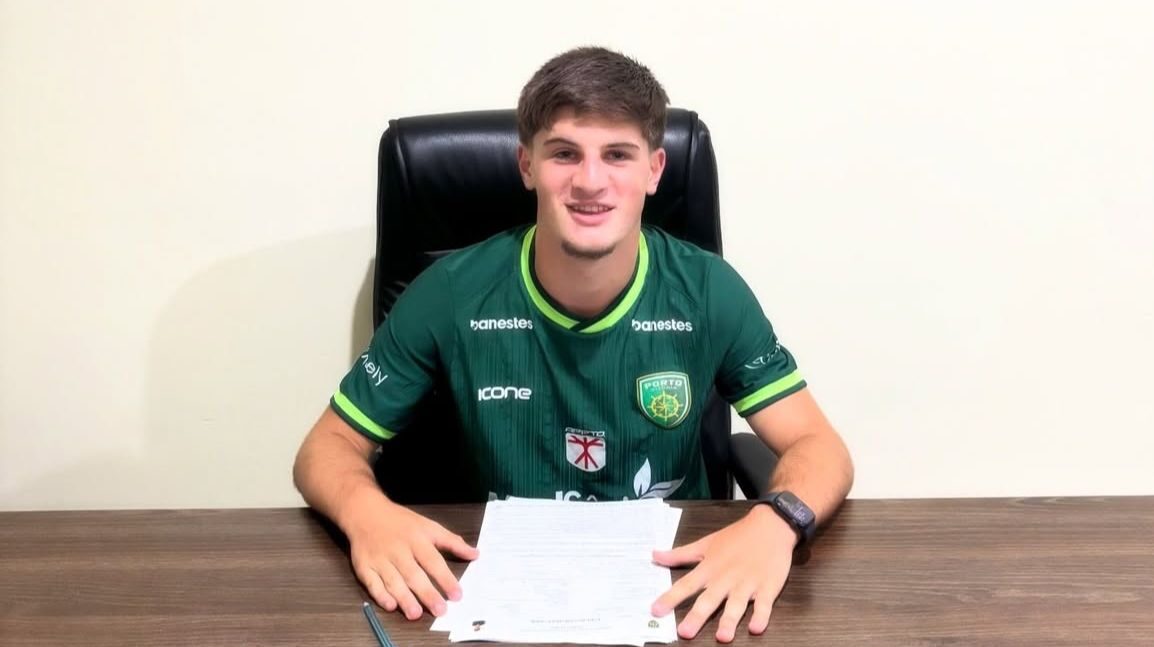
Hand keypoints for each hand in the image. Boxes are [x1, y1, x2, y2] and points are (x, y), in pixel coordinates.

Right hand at [346, 494, 478, 619]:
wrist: (365, 512)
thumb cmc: (401, 522)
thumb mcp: (429, 526)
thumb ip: (452, 542)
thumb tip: (475, 554)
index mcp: (416, 539)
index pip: (433, 561)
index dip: (445, 578)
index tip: (457, 595)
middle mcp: (398, 550)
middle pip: (414, 574)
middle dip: (427, 593)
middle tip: (440, 611)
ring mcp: (380, 559)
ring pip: (393, 581)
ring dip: (404, 598)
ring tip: (416, 614)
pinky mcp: (364, 566)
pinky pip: (372, 583)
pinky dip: (380, 594)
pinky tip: (390, 605)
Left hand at [651, 506, 795, 641]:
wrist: (770, 525)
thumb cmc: (736, 536)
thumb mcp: (706, 543)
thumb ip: (680, 554)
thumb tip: (655, 556)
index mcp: (710, 567)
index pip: (686, 584)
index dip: (670, 598)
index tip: (656, 610)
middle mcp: (726, 577)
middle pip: (709, 599)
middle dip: (697, 616)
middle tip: (685, 632)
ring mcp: (747, 583)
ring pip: (736, 604)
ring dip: (730, 620)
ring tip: (722, 637)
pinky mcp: (767, 587)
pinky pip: (764, 604)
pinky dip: (761, 616)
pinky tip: (756, 628)